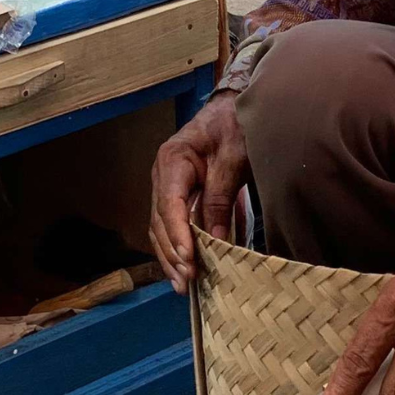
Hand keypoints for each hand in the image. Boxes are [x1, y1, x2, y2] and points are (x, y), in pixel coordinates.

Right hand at [149, 92, 247, 293]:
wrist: (234, 109)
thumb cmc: (234, 127)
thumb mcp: (232, 159)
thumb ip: (221, 197)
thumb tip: (216, 238)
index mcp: (172, 160)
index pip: (168, 204)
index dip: (177, 235)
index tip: (189, 259)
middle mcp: (162, 175)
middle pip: (160, 221)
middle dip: (172, 253)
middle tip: (187, 281)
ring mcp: (166, 186)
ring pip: (161, 228)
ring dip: (170, 257)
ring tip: (183, 285)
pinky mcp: (178, 196)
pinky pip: (171, 226)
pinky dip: (177, 248)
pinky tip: (184, 269)